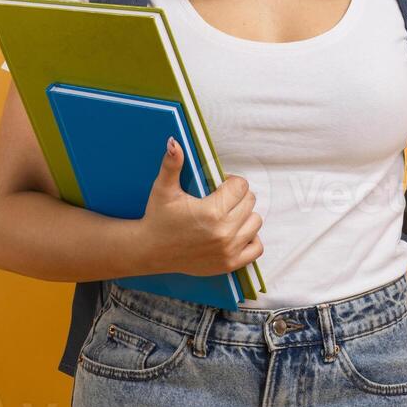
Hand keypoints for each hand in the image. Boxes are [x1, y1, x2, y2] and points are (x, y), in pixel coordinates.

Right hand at [137, 137, 262, 276]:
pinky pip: (256, 248)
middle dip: (237, 197)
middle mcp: (224, 232)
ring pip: (256, 221)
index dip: (230, 182)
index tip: (218, 186)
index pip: (241, 186)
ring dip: (245, 215)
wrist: (150, 251)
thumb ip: (171, 164)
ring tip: (227, 214)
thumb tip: (174, 142)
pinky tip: (235, 232)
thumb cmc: (157, 218)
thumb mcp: (163, 189)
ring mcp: (228, 250)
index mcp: (211, 212)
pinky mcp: (229, 264)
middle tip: (220, 200)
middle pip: (250, 201)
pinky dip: (250, 238)